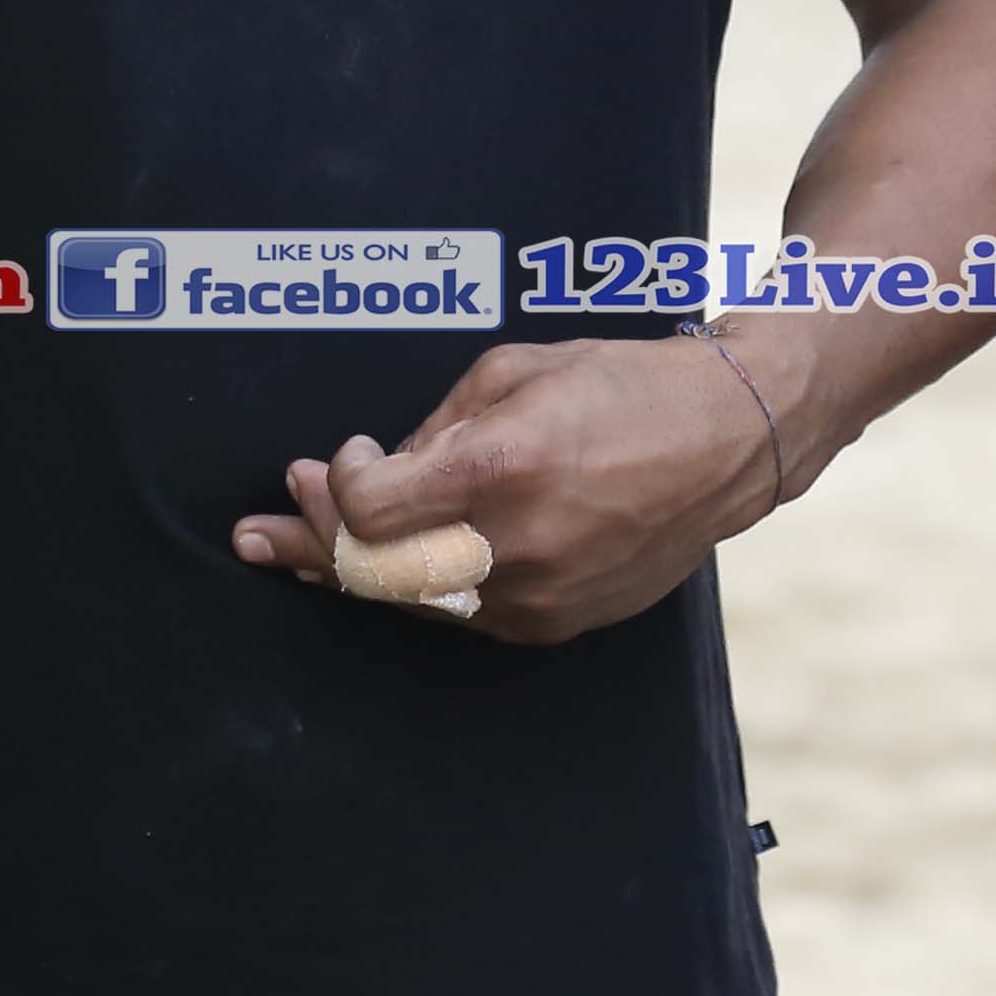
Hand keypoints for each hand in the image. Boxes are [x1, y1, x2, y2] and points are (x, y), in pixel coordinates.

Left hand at [237, 336, 789, 646]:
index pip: (372, 507)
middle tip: (263, 531)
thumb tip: (376, 478)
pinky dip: (418, 589)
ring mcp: (541, 596)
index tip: (338, 456)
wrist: (732, 440)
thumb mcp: (514, 372)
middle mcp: (520, 545)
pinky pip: (464, 614)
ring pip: (412, 603)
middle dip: (309, 545)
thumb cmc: (624, 386)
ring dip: (348, 575)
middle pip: (375, 570)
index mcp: (505, 469)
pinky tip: (382, 569)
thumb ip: (434, 429)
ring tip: (291, 555)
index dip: (335, 484)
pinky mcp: (558, 622)